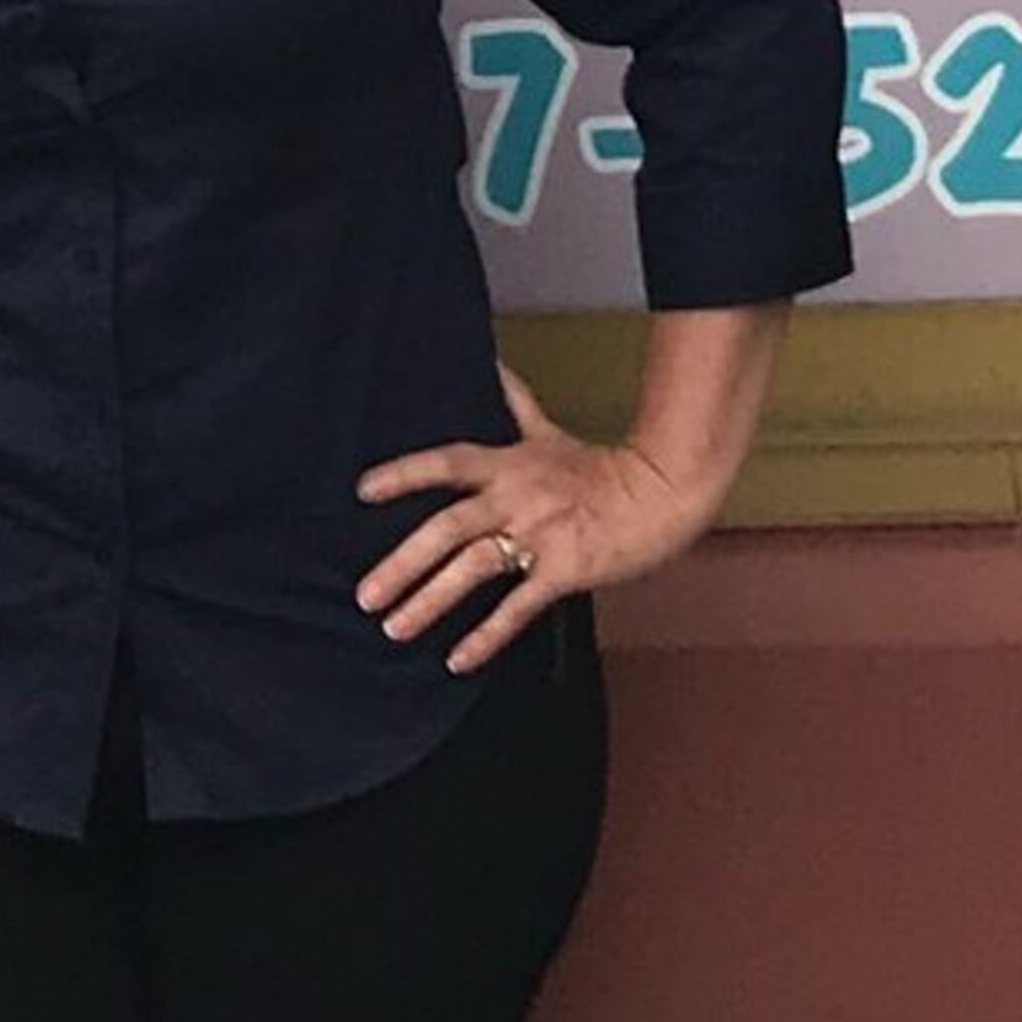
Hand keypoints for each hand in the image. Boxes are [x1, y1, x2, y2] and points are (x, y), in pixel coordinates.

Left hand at [354, 365, 712, 673]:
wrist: (658, 492)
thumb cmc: (600, 466)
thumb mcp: (550, 432)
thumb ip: (517, 403)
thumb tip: (494, 362)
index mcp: (507, 464)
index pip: (445, 464)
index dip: (403, 474)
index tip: (363, 491)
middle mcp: (514, 498)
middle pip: (447, 527)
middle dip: (402, 563)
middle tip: (365, 595)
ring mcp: (538, 535)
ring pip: (472, 568)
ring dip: (430, 601)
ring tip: (395, 629)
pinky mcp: (563, 570)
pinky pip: (516, 607)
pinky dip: (486, 635)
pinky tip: (458, 659)